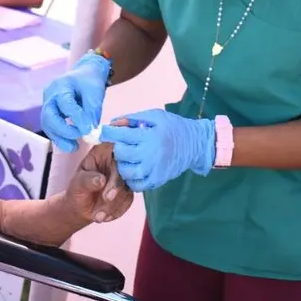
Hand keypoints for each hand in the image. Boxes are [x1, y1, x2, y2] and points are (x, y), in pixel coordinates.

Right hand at [41, 53, 110, 151]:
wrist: (84, 74)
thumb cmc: (90, 82)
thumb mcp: (95, 93)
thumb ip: (92, 112)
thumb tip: (90, 132)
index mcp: (62, 85)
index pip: (66, 104)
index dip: (76, 118)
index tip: (88, 130)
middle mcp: (50, 95)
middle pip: (49, 116)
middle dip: (62, 131)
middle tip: (77, 140)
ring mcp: (47, 104)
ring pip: (47, 125)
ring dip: (59, 138)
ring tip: (74, 147)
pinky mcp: (49, 113)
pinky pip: (51, 127)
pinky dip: (60, 137)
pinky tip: (70, 144)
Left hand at [64, 142, 133, 222]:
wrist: (80, 207)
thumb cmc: (77, 189)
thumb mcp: (77, 183)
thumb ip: (87, 180)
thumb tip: (101, 180)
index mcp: (104, 151)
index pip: (117, 153)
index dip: (116, 169)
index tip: (108, 187)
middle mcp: (117, 161)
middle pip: (125, 172)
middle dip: (115, 191)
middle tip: (105, 201)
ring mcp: (124, 177)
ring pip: (127, 189)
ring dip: (113, 205)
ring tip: (97, 216)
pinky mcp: (128, 190)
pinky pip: (128, 201)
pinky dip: (117, 211)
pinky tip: (105, 216)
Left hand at [100, 109, 215, 191]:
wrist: (196, 144)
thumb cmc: (173, 126)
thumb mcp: (155, 116)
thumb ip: (133, 118)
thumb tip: (113, 123)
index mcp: (149, 136)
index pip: (120, 136)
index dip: (108, 133)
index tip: (104, 132)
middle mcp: (150, 154)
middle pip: (121, 154)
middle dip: (117, 148)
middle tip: (122, 144)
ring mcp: (154, 169)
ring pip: (126, 172)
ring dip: (122, 164)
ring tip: (127, 158)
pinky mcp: (158, 180)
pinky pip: (137, 185)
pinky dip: (131, 179)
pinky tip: (134, 169)